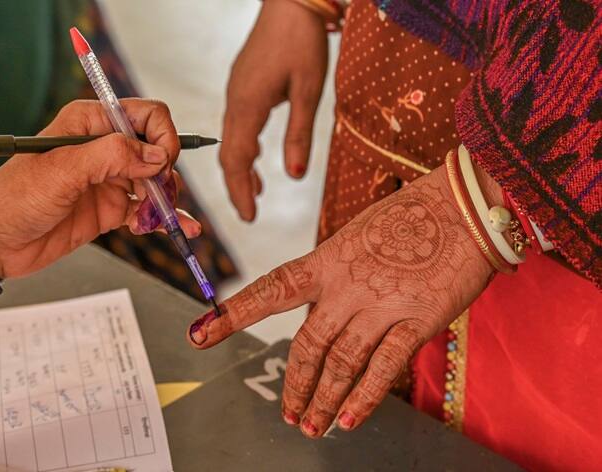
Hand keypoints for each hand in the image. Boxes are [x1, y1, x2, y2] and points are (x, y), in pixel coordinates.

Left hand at [0, 99, 199, 279]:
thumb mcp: (62, 171)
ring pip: (156, 181)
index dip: (162, 137)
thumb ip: (112, 156)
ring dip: (164, 200)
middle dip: (165, 175)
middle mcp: (103, 147)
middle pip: (157, 150)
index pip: (145, 115)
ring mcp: (109, 179)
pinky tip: (182, 229)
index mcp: (89, 123)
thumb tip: (158, 155)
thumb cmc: (14, 199)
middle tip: (155, 199)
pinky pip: (147, 210)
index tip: (161, 165)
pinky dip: (165, 218)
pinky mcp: (110, 208)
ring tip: (150, 221)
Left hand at [186, 165, 498, 436]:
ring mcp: (380, 304)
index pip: (270, 290)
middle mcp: (346, 286)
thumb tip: (319, 308)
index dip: (233, 314)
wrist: (464, 204)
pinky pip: (384, 365)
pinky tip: (349, 418)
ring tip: (312, 425)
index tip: (201, 333)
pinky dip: (364, 396)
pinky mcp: (416, 319)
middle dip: (293, 382)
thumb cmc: (410, 217)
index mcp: (326, 260)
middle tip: (286, 411)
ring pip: (340, 361)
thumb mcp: (356, 236)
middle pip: (306, 343)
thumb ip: (334, 274)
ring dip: (322, 398)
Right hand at [221, 0, 327, 220]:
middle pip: (228, 155)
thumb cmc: (302, 42)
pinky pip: (235, 126)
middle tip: (249, 214)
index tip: (250, 217)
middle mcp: (235, 102)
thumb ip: (299, 135)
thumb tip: (295, 177)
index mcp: (248, 106)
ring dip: (241, 170)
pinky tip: (256, 158)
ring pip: (230, 142)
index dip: (241, 192)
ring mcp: (236, 92)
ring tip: (255, 193)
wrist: (290, 2)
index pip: (237, 161)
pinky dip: (243, 149)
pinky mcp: (242, 86)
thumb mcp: (308, 91)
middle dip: (238, 187)